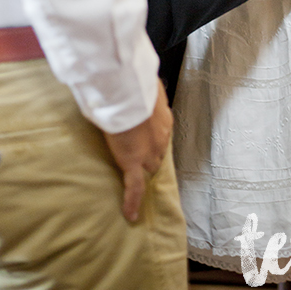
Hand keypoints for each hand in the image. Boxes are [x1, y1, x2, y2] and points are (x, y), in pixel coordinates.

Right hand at [101, 86, 172, 222]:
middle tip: (138, 155)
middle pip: (158, 152)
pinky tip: (131, 214)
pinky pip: (135, 187)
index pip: (160, 133)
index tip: (147, 136)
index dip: (153, 138)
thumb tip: (132, 74)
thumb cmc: (132, 82)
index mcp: (162, 118)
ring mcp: (149, 153)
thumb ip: (139, 84)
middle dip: (151, 154)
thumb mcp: (140, 81)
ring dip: (143, 170)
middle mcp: (161, 138)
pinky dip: (133, 201)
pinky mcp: (134, 163)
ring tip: (133, 177)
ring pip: (149, 167)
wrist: (128, 95)